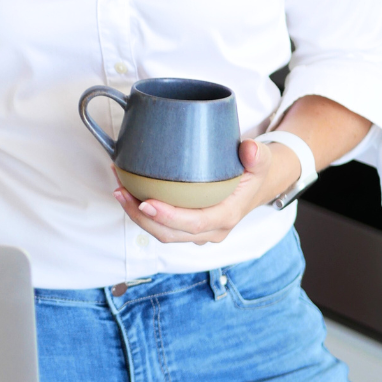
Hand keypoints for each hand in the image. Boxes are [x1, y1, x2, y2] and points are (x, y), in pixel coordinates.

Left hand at [113, 139, 287, 245]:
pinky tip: (129, 190)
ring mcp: (199, 232)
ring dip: (137, 215)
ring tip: (119, 189)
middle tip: (121, 191)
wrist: (258, 185)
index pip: (194, 224)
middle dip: (141, 217)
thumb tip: (248, 148)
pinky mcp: (189, 227)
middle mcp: (212, 230)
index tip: (146, 202)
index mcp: (227, 216)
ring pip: (162, 233)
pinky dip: (143, 212)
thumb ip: (257, 154)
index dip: (168, 217)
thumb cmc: (255, 172)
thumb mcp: (262, 159)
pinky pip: (163, 226)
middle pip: (170, 234)